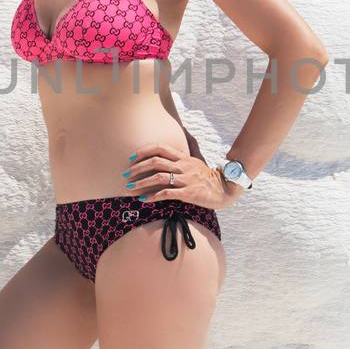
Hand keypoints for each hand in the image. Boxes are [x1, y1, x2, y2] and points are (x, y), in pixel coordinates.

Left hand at [124, 143, 240, 207]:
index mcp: (183, 157)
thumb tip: (163, 157)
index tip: (130, 159)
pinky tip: (143, 200)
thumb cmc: (206, 178)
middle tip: (125, 175)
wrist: (224, 189)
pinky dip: (152, 196)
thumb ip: (179, 159)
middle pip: (156, 162)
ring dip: (141, 183)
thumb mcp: (194, 163)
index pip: (160, 148)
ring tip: (130, 189)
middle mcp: (183, 166)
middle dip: (137, 168)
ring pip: (159, 177)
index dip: (143, 152)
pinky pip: (166, 194)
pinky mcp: (188, 193)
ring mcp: (186, 179)